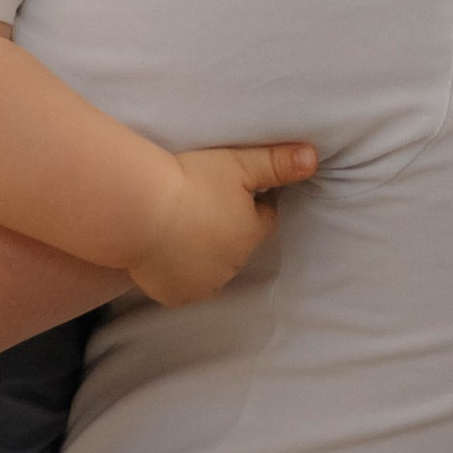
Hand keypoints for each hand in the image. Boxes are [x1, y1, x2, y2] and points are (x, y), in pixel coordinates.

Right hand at [128, 139, 316, 308]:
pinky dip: (177, 273)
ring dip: (202, 253)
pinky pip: (182, 284)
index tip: (231, 190)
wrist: (139, 210)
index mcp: (251, 234)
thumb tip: (313, 157)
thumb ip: (278, 162)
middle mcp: (233, 265)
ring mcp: (204, 284)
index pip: (262, 219)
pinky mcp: (176, 295)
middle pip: (236, 245)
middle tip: (199, 205)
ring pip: (210, 267)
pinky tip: (163, 253)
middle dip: (225, 229)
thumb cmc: (190, 182)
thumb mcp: (239, 163)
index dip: (251, 203)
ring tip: (177, 228)